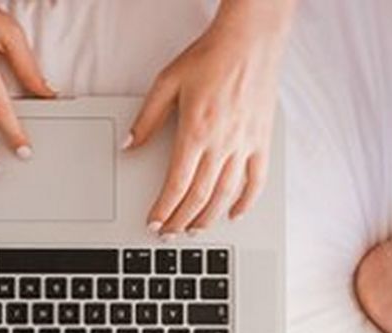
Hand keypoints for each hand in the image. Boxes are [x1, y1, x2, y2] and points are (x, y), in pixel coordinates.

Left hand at [126, 1, 294, 236]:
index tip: (154, 223)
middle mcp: (221, 143)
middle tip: (169, 234)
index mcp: (195, 132)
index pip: (177, 183)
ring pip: (225, 194)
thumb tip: (129, 145)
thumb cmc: (210, 57)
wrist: (250, 40)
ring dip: (208, 217)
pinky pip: (256, 180)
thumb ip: (147, 119)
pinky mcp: (262, 141)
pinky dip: (246, 201)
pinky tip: (234, 214)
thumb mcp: (167, 83)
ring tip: (194, 231)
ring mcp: (244, 145)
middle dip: (181, 220)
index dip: (164, 208)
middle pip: (199, 196)